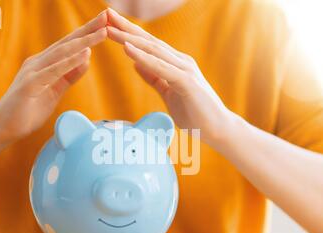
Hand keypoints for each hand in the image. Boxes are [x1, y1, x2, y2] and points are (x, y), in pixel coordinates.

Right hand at [0, 11, 108, 145]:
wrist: (4, 127)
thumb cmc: (28, 110)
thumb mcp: (55, 90)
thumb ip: (69, 75)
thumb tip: (86, 59)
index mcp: (45, 63)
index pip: (70, 45)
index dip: (88, 33)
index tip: (106, 22)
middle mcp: (38, 62)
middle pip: (68, 42)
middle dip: (88, 29)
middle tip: (108, 15)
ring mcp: (33, 71)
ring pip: (62, 52)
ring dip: (84, 41)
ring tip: (103, 31)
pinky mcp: (29, 84)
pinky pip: (53, 71)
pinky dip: (69, 62)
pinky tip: (85, 53)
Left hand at [106, 9, 234, 145]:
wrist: (218, 129)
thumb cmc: (195, 113)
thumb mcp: (168, 92)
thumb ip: (154, 77)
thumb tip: (136, 64)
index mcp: (175, 63)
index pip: (147, 45)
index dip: (128, 33)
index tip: (109, 23)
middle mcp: (180, 61)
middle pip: (148, 41)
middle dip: (125, 27)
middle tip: (105, 13)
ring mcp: (185, 70)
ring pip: (152, 50)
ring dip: (129, 38)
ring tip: (109, 28)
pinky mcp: (187, 82)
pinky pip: (161, 67)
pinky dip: (143, 57)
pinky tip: (126, 49)